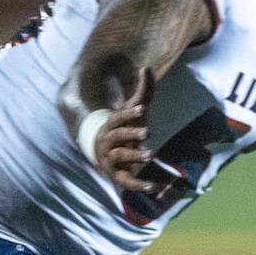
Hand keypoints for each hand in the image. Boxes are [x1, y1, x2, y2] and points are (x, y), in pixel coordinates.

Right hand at [94, 67, 156, 191]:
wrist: (101, 154)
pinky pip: (126, 181)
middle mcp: (108, 141)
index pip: (118, 117)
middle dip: (132, 133)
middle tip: (148, 131)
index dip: (129, 113)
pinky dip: (139, 185)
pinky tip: (154, 186)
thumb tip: (146, 67)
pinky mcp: (116, 175)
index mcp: (111, 124)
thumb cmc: (122, 128)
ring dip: (135, 156)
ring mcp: (110, 159)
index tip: (142, 109)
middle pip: (118, 136)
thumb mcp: (131, 110)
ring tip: (152, 154)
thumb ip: (142, 90)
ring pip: (121, 156)